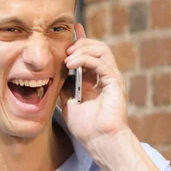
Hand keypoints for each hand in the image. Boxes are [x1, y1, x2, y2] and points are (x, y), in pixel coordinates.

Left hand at [59, 23, 128, 148]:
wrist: (99, 141)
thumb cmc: (86, 127)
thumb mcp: (68, 102)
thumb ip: (64, 86)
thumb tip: (54, 73)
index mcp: (97, 79)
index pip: (90, 52)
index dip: (82, 39)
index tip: (73, 29)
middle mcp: (106, 76)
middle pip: (98, 46)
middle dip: (80, 43)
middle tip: (65, 50)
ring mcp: (112, 78)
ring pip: (102, 49)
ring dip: (82, 49)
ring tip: (68, 58)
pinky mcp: (116, 83)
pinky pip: (102, 63)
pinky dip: (85, 60)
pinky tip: (72, 64)